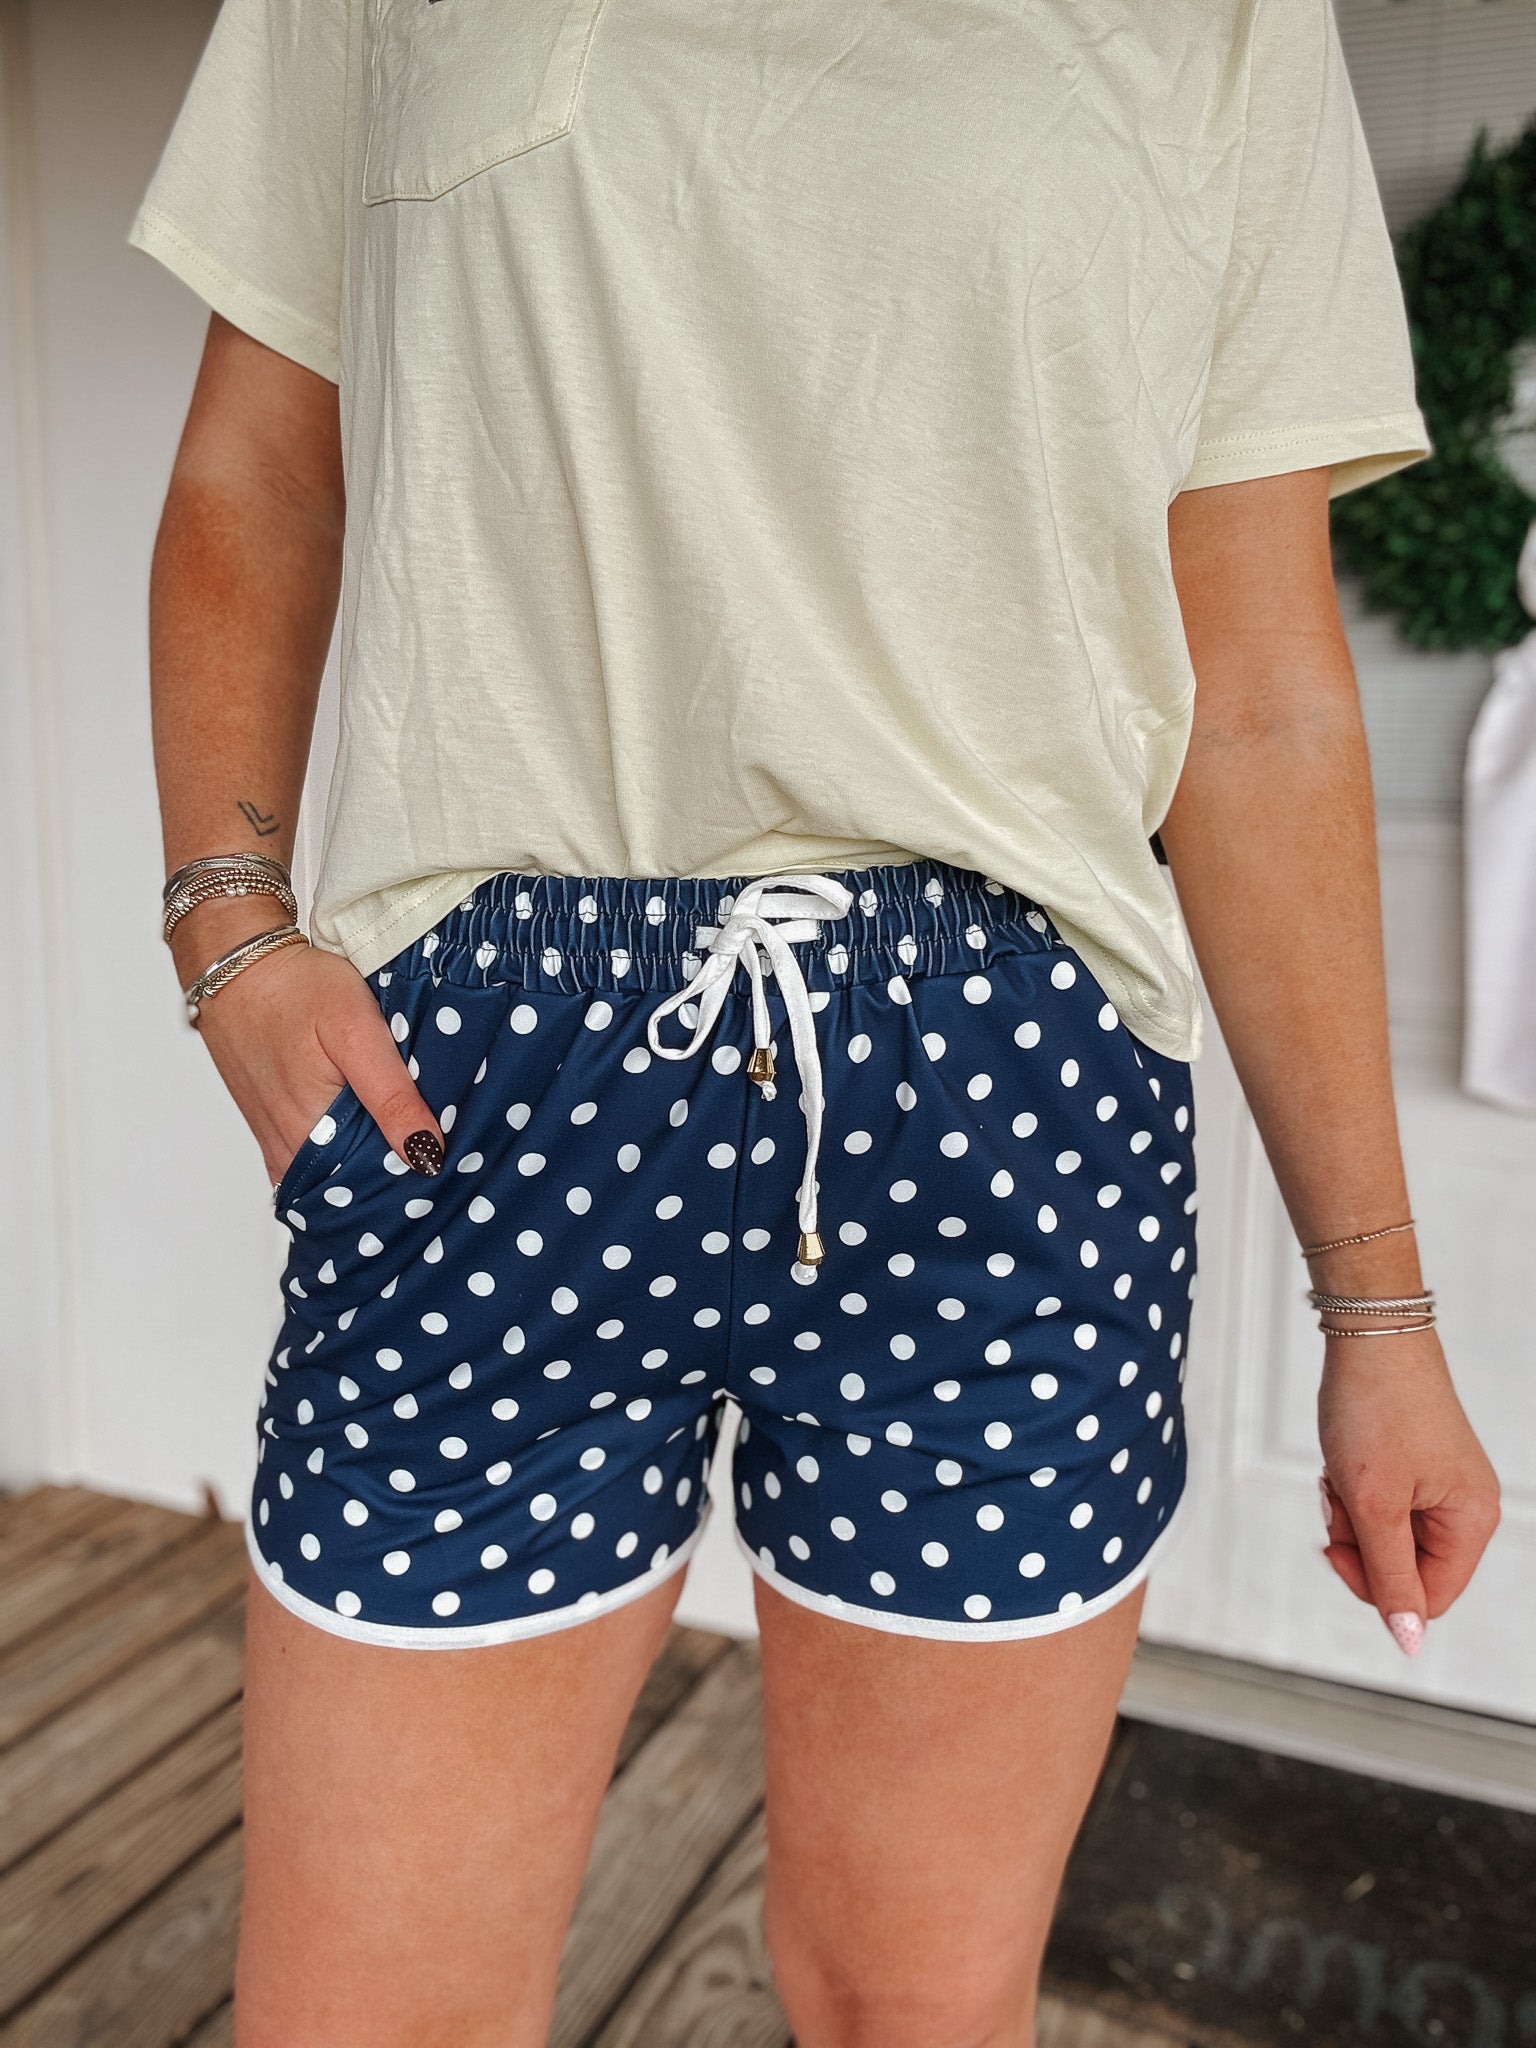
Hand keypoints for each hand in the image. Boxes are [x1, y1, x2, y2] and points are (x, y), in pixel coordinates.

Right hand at [182, 910, 441, 1187]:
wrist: (238, 965)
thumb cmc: (296, 990)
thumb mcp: (357, 1033)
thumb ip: (392, 1097)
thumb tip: (427, 1154)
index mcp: (309, 1134)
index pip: (371, 1191)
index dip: (412, 1184)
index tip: (448, 1172)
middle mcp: (287, 1150)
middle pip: (349, 1190)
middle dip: (392, 1181)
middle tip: (436, 1158)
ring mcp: (274, 1140)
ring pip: (330, 1177)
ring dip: (366, 1167)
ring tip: (408, 1145)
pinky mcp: (270, 1126)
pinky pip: (310, 1160)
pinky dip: (340, 1156)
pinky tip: (368, 1134)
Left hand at [1317, 1328, 1499, 1654]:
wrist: (1369, 1333)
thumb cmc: (1375, 1408)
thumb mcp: (1373, 1503)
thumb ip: (1390, 1577)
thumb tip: (1410, 1642)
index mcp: (1472, 1522)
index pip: (1428, 1598)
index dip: (1375, 1587)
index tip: (1334, 1547)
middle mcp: (1465, 1507)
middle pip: (1404, 1567)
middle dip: (1358, 1541)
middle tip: (1337, 1498)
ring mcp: (1441, 1485)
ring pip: (1385, 1535)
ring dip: (1350, 1514)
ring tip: (1338, 1473)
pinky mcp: (1416, 1465)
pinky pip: (1380, 1504)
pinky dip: (1352, 1490)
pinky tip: (1340, 1461)